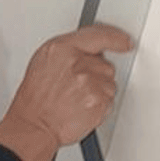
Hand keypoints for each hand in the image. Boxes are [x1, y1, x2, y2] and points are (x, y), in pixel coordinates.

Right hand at [0, 23, 133, 160]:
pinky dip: (99, 106)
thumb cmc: (36, 98)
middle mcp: (77, 63)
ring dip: (98, 91)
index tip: (125, 42)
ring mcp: (90, 82)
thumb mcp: (43, 61)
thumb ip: (69, 50)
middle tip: (75, 85)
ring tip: (76, 98)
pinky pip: (109, 100)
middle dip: (96, 74)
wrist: (35, 125)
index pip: (99, 35)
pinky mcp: (99, 101)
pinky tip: (82, 107)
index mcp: (62, 48)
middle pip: (106, 64)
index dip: (116, 38)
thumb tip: (90, 51)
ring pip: (109, 83)